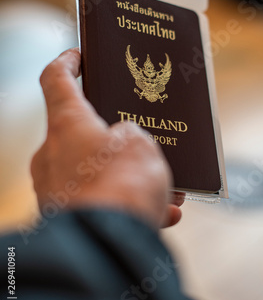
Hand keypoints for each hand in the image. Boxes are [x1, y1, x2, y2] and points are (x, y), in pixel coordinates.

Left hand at [31, 48, 183, 229]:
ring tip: (172, 189)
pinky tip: (165, 214)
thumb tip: (123, 145)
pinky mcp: (66, 220)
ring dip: (133, 178)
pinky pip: (102, 205)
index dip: (67, 61)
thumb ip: (131, 137)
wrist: (107, 245)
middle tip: (147, 143)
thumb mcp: (140, 144)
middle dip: (121, 141)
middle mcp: (53, 155)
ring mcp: (56, 189)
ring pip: (98, 174)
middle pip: (83, 134)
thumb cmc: (122, 184)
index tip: (78, 54)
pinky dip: (130, 206)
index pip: (56, 79)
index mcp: (67, 125)